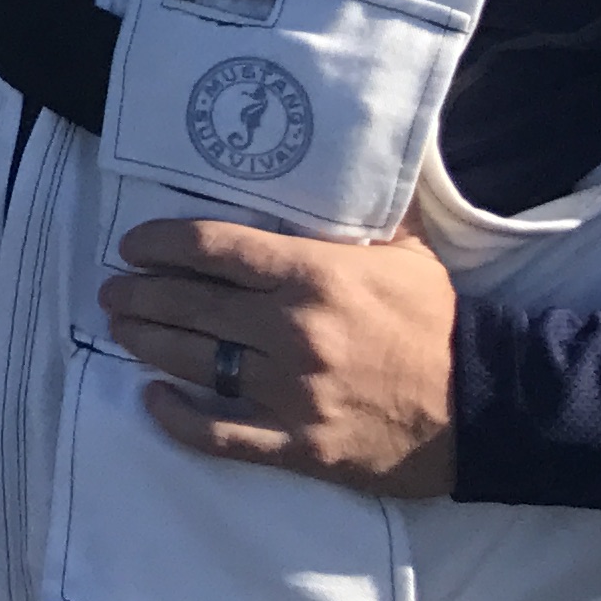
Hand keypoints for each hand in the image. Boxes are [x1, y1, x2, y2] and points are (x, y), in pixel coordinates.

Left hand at [100, 216, 456, 498]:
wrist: (486, 404)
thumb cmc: (436, 320)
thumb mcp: (402, 249)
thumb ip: (355, 212)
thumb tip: (338, 155)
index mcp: (312, 275)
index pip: (210, 248)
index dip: (158, 244)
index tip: (132, 246)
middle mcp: (292, 330)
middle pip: (188, 304)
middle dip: (138, 294)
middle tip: (113, 290)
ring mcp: (291, 392)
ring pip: (192, 362)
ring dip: (146, 343)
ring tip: (123, 330)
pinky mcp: (298, 445)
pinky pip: (218, 433)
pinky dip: (177, 417)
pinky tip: (152, 399)